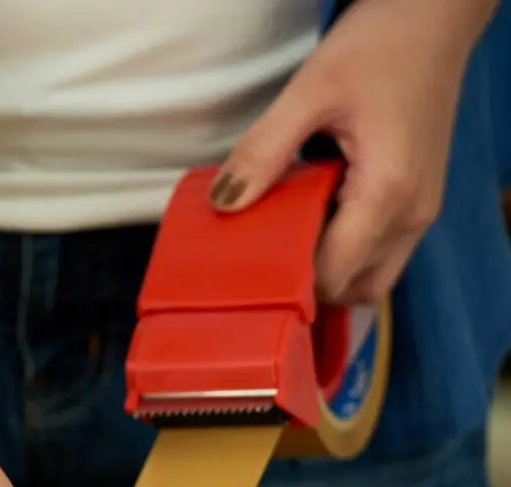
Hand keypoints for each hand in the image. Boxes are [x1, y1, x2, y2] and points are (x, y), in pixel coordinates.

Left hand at [209, 0, 495, 304]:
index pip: (333, 275)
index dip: (289, 282)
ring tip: (283, 232)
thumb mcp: (308, 93)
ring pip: (371, 275)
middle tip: (260, 254)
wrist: (434, 18)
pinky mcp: (417, 199)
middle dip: (307, 282)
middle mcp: (413, 213)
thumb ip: (263, 151)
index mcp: (388, 193)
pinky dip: (344, 247)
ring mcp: (421, 209)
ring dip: (327, 267)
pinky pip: (379, 249)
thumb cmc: (381, 45)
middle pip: (354, 289)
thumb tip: (224, 202)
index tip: (246, 269)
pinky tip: (308, 215)